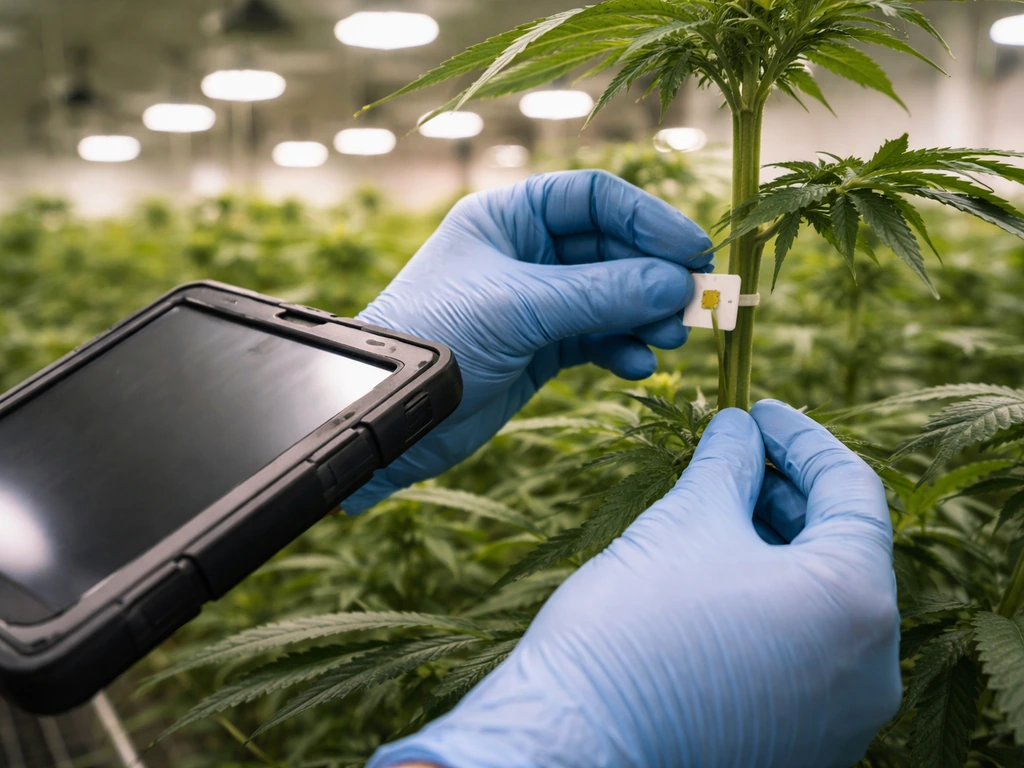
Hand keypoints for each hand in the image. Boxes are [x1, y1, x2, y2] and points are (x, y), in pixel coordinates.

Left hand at [343, 170, 712, 512]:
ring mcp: (537, 301)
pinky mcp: (541, 348)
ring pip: (612, 297)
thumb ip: (600, 294)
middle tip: (695, 303)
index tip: (693, 250)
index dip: (649, 219)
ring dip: (645, 315)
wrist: (392, 412)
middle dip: (653, 276)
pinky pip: (598, 338)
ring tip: (670, 339)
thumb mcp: (519, 307)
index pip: (595, 198)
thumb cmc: (437, 338)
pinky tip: (638, 365)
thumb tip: (678, 283)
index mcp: (509, 216)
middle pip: (612, 249)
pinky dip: (622, 349)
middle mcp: (526, 252)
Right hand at [367, 401, 901, 767]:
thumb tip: (740, 429)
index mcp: (857, 603)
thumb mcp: (686, 521)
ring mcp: (841, 717)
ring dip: (778, 546)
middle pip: (843, 549)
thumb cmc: (632, 626)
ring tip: (718, 510)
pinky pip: (805, 653)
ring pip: (823, 604)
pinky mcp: (802, 744)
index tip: (759, 409)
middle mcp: (871, 669)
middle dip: (788, 491)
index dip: (803, 437)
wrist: (575, 745)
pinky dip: (773, 603)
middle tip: (736, 454)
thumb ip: (728, 462)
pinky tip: (718, 577)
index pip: (851, 489)